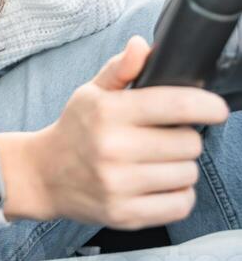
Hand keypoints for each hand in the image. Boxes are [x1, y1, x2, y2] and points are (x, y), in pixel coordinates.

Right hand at [0, 35, 229, 228]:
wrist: (44, 174)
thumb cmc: (75, 128)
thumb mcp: (91, 91)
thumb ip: (120, 68)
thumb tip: (141, 45)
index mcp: (108, 112)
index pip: (173, 104)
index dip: (205, 105)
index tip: (217, 108)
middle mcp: (113, 148)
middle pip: (188, 142)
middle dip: (186, 136)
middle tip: (168, 135)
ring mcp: (119, 185)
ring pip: (187, 174)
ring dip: (182, 165)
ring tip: (161, 159)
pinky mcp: (125, 215)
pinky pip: (180, 206)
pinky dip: (179, 194)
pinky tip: (161, 182)